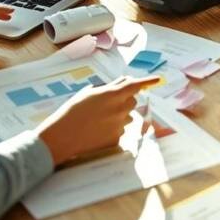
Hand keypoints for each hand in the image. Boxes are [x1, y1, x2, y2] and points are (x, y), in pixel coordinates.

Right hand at [36, 75, 159, 165]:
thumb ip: (109, 87)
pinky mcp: (116, 140)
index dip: (147, 81)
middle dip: (125, 101)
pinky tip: (97, 132)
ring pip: (127, 117)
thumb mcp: (89, 93)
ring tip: (98, 120)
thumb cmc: (72, 111)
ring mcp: (119, 126)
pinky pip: (120, 131)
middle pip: (133, 101)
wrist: (61, 137)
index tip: (158, 79)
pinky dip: (112, 130)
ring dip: (119, 116)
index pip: (135, 85)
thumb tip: (124, 81)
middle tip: (109, 103)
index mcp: (113, 95)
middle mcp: (120, 110)